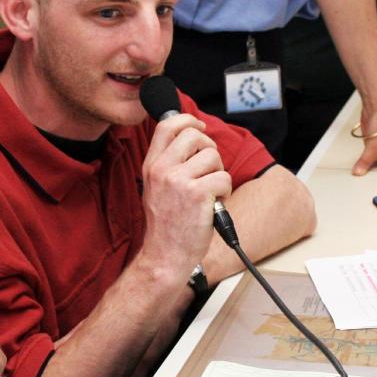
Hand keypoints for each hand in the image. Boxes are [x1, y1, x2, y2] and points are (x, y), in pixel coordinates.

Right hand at [139, 114, 231, 273]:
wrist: (165, 256)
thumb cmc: (166, 225)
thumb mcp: (157, 187)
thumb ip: (170, 163)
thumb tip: (193, 137)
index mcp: (151, 165)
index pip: (168, 125)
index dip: (189, 120)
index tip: (201, 128)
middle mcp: (162, 169)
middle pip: (195, 135)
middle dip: (210, 150)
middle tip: (209, 170)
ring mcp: (179, 181)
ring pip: (214, 157)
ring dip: (219, 175)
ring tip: (210, 194)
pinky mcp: (197, 194)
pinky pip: (224, 179)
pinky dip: (225, 193)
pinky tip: (214, 206)